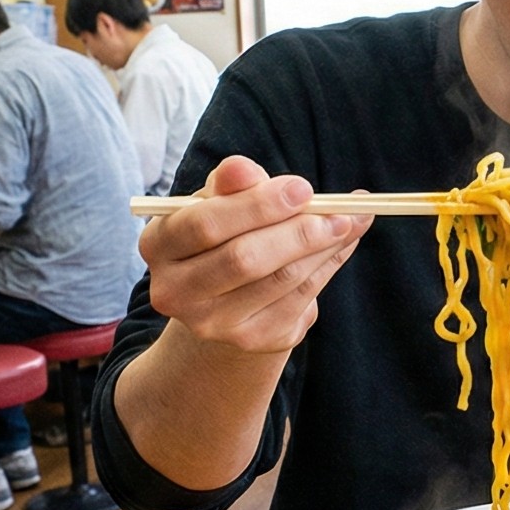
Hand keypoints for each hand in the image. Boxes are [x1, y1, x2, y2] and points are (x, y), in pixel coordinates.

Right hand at [140, 155, 369, 355]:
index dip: (257, 205)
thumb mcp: (219, 201)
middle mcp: (175, 291)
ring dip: (324, 246)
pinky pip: (300, 298)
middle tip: (338, 211)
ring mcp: (212, 323)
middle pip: (243, 259)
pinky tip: (344, 242)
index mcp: (159, 244)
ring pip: (280, 280)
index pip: (205, 224)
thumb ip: (231, 183)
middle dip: (297, 231)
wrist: (224, 298)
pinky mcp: (251, 339)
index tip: (302, 188)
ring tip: (351, 220)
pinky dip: (328, 265)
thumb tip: (243, 170)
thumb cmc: (222, 234)